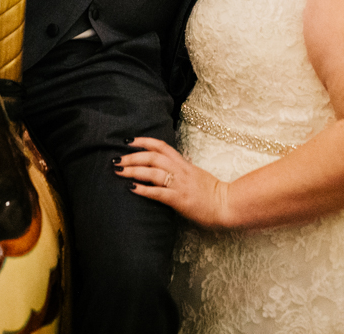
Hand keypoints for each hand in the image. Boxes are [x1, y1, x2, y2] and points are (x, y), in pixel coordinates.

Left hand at [118, 136, 235, 229]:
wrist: (227, 204)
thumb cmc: (212, 192)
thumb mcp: (195, 175)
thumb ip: (181, 170)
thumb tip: (165, 168)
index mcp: (183, 164)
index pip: (162, 146)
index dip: (143, 141)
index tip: (128, 141)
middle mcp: (180, 170)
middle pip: (153, 157)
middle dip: (132, 157)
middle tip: (116, 159)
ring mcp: (180, 184)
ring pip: (153, 172)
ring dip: (133, 170)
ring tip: (118, 171)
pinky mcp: (180, 200)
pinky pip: (159, 192)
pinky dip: (144, 189)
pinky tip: (131, 188)